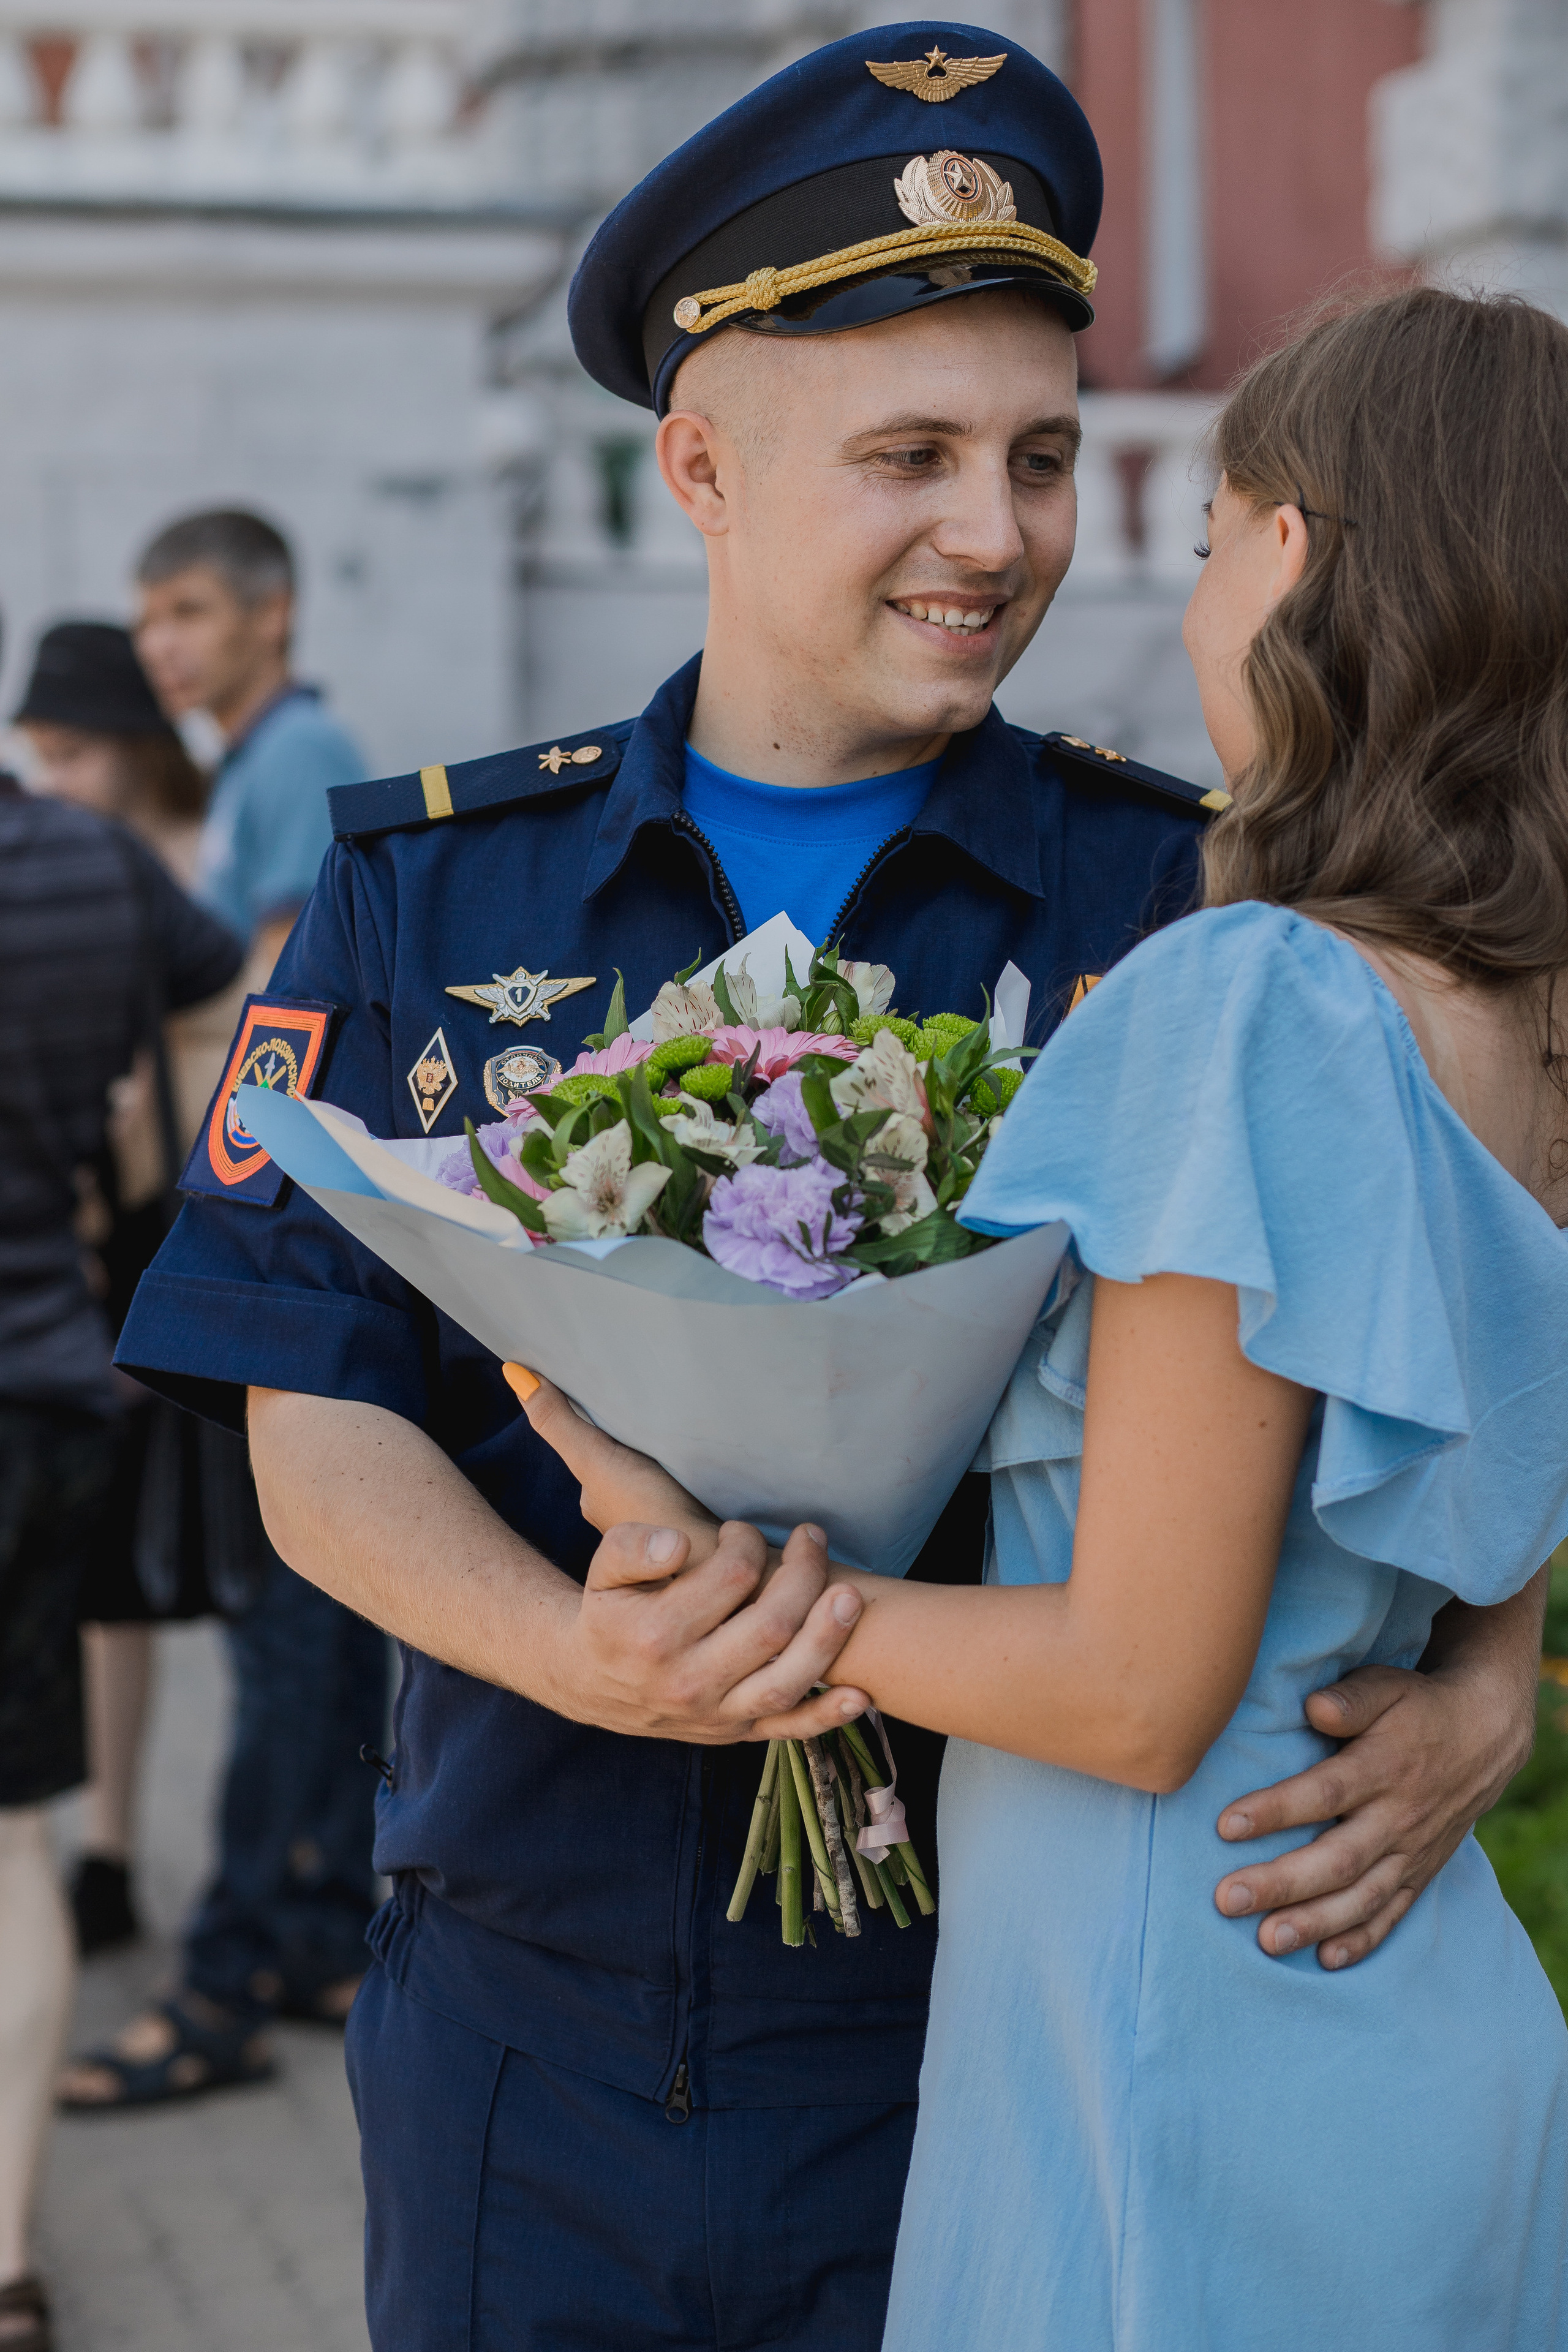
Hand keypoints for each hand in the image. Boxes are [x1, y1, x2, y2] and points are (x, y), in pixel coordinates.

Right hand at [511, 1369, 868, 1742]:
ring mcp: (715, 1713)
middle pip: (770, 1626)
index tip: (742, 1531)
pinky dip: (827, 1717)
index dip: (748, 1543)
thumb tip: (677, 1544)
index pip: (731, 1578)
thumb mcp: (602, 1569)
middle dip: (803, 1575)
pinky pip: (787, 1731)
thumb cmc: (608, 1611)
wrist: (589, 1681)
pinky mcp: (734, 1732)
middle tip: (812, 1538)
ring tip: (851, 1597)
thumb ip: (632, 1547)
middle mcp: (688, 1681)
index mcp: (655, 1633)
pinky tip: (861, 1695)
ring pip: (785, 1680)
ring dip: (827, 1639)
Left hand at [1212, 1650, 1536, 1968]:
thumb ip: (1351, 1699)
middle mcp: (1398, 1818)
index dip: (1276, 1811)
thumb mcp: (1387, 1687)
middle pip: (1337, 1859)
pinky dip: (1363, 1940)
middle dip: (1282, 1883)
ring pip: (1362, 1897)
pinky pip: (1394, 1914)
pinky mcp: (1421, 1873)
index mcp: (1383, 1768)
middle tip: (1227, 1899)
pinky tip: (1326, 1959)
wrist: (1485, 1737)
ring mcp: (1412, 1852)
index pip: (1324, 1794)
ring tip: (1266, 1941)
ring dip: (1314, 1922)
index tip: (1225, 1826)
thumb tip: (1314, 1707)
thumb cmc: (1417, 1708)